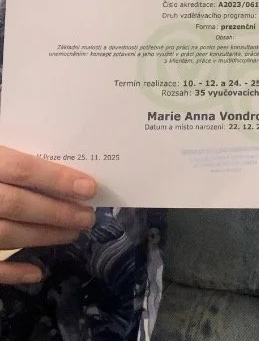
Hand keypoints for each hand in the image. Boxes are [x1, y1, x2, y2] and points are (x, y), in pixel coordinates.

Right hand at [0, 146, 95, 284]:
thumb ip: (12, 148)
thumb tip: (56, 152)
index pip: (22, 169)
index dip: (56, 179)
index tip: (89, 188)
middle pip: (18, 205)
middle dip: (57, 212)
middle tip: (88, 217)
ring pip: (5, 234)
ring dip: (43, 237)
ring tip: (73, 232)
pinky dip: (10, 272)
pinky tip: (36, 272)